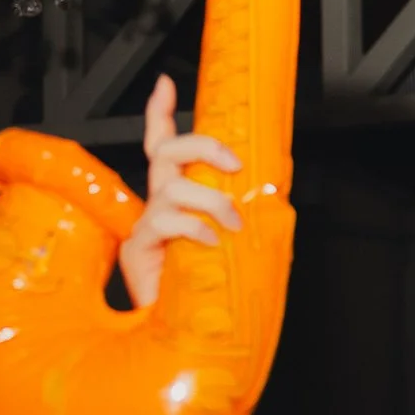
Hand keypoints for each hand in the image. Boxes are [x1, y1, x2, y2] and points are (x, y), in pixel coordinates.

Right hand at [117, 75, 242, 310]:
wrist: (179, 331)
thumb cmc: (206, 286)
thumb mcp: (230, 243)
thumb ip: (243, 217)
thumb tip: (275, 199)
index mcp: (175, 197)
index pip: (161, 145)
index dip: (159, 113)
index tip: (164, 83)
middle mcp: (157, 203)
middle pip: (167, 152)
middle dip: (203, 147)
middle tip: (234, 165)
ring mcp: (146, 224)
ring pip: (173, 187)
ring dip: (211, 201)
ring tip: (231, 225)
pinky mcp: (139, 247)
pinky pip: (166, 221)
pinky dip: (194, 228)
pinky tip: (210, 243)